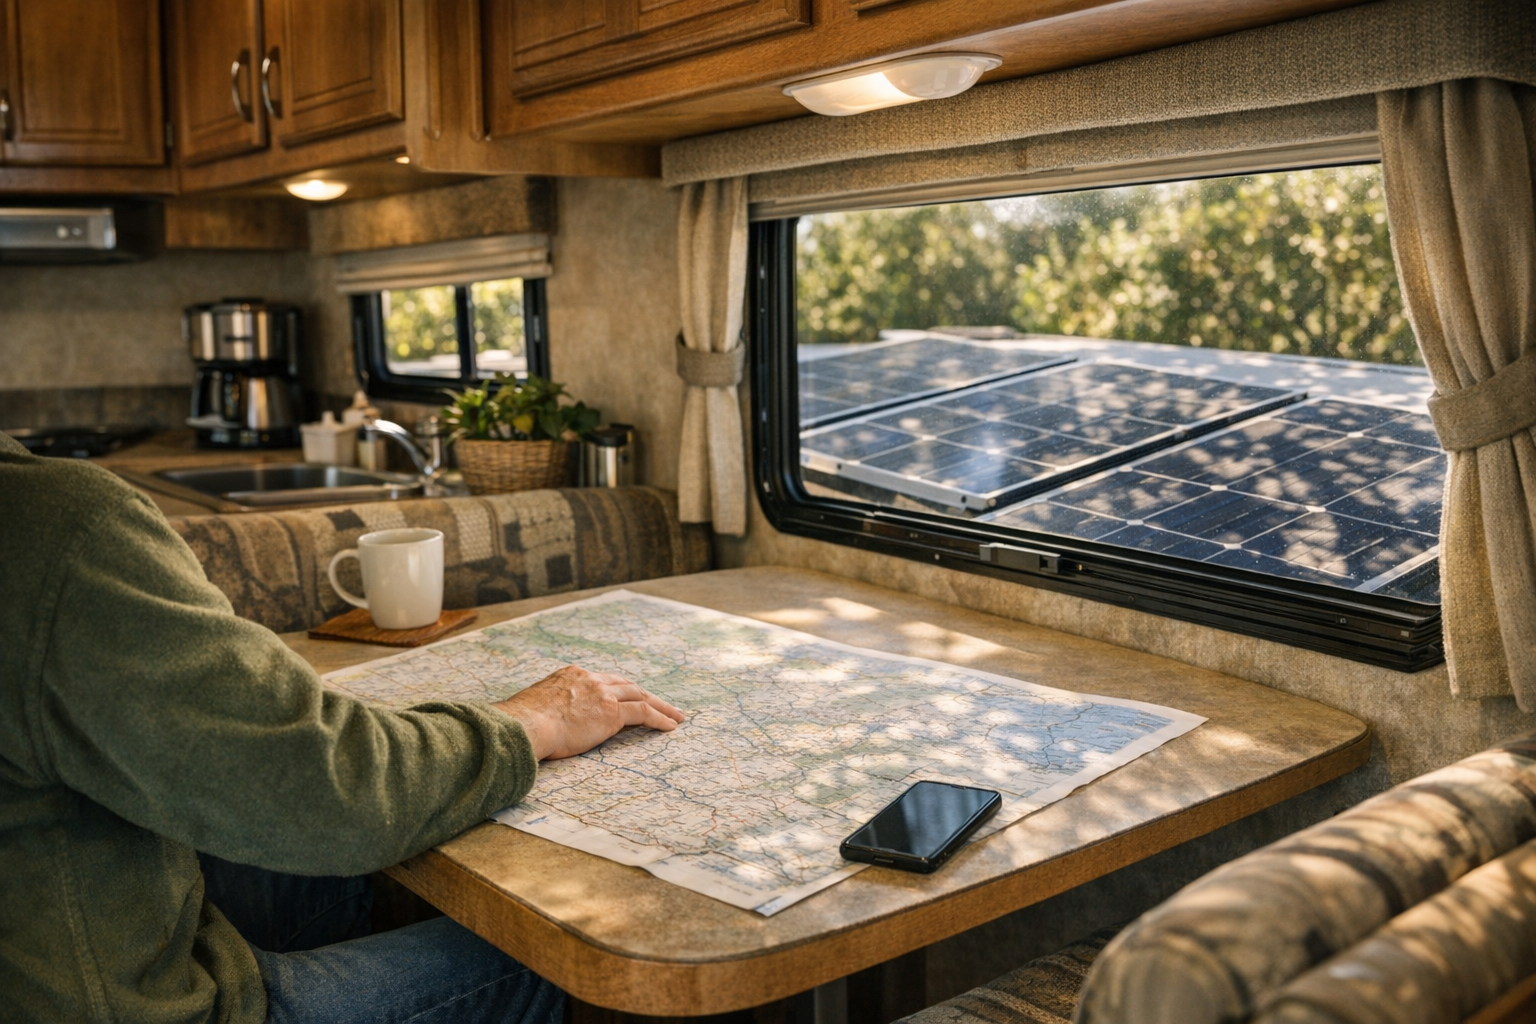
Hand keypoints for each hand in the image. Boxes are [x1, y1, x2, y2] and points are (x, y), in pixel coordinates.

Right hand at [494, 665, 685, 760]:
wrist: (525, 725)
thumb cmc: (522, 724)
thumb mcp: (533, 708)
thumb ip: (545, 710)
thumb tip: (537, 724)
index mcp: (570, 675)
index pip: (602, 680)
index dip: (618, 689)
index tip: (627, 697)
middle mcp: (590, 679)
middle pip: (626, 684)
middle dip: (643, 694)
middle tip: (659, 703)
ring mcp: (602, 693)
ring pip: (640, 695)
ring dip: (660, 706)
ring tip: (676, 716)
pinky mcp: (612, 711)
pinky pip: (643, 713)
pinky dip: (659, 718)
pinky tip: (671, 726)